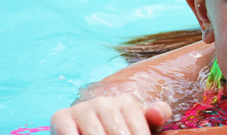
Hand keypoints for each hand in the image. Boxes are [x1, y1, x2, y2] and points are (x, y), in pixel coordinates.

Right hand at [50, 94, 171, 134]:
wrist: (87, 122)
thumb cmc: (121, 127)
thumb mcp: (141, 123)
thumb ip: (158, 115)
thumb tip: (157, 114)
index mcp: (125, 102)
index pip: (137, 127)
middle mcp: (103, 102)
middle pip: (116, 132)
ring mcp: (81, 109)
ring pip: (95, 134)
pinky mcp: (61, 117)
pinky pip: (69, 133)